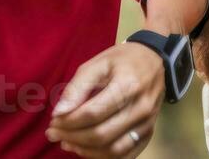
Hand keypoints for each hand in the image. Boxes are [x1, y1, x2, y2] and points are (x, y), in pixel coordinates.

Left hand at [46, 42, 162, 156]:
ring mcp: (147, 123)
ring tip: (67, 143)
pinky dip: (104, 157)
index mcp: (127, 85)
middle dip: (72, 137)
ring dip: (86, 151)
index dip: (69, 121)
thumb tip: (59, 112)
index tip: (54, 121)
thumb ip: (77, 87)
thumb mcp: (98, 63)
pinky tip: (87, 150)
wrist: (154, 59)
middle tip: (54, 133)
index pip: (93, 113)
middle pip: (101, 134)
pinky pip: (126, 155)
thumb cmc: (122, 60)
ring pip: (113, 150)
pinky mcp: (149, 133)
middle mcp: (140, 108)